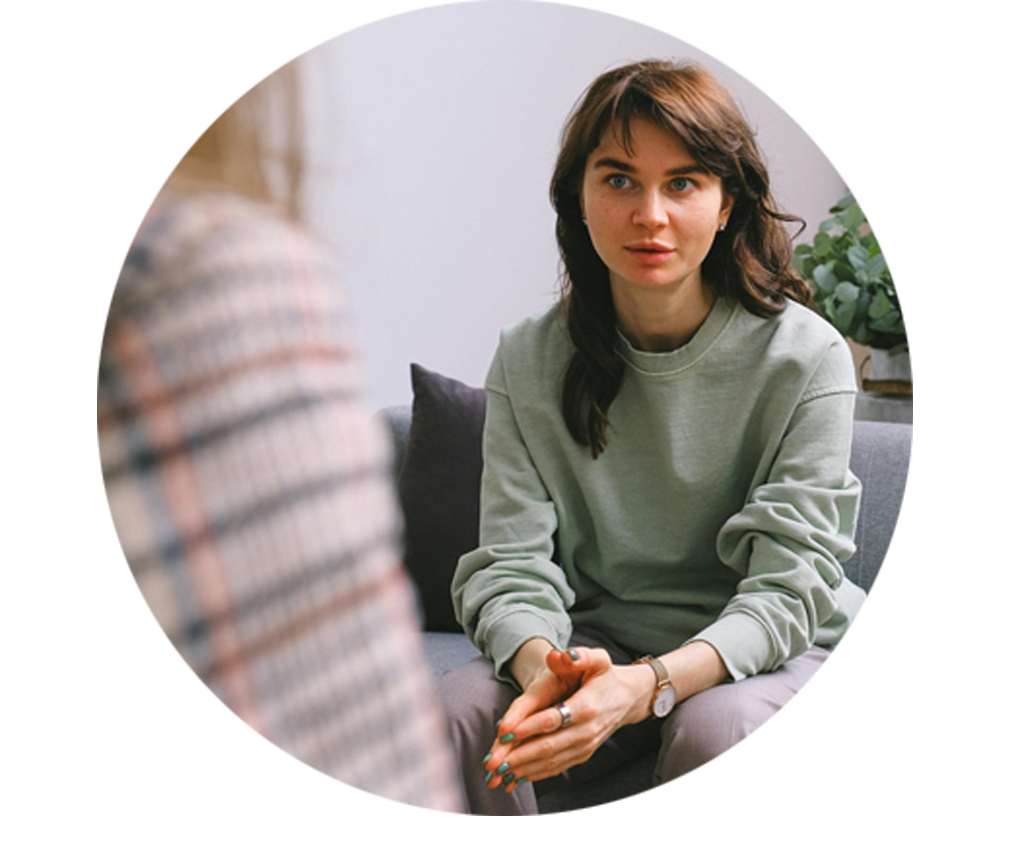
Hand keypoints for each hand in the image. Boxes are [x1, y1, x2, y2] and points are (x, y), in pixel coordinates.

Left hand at [483, 647, 653, 791]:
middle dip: (518, 756)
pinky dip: (535, 774)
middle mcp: (587, 730)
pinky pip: (556, 767)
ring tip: (497, 774)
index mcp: (587, 706)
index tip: (504, 732)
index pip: (553, 718)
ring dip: (523, 769)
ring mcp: (585, 746)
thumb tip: (559, 656)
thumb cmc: (605, 676)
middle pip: (548, 746)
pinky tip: (515, 777)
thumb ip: (580, 656)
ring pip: (550, 761)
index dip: (528, 726)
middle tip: (492, 762)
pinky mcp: (581, 755)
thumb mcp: (598, 659)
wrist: (626, 698)